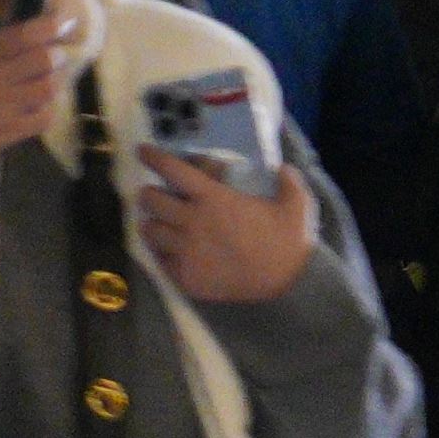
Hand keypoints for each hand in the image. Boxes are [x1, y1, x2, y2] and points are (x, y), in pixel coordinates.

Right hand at [0, 11, 65, 176]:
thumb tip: (15, 43)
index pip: (25, 34)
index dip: (51, 26)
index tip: (63, 22)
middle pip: (46, 59)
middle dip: (57, 56)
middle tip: (55, 58)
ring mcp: (7, 106)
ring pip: (50, 88)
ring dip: (53, 83)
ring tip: (46, 83)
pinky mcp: (11, 132)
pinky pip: (44, 118)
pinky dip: (47, 110)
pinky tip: (38, 108)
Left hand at [135, 149, 317, 306]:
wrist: (289, 286)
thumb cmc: (289, 242)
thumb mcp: (296, 204)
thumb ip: (288, 181)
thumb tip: (283, 168)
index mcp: (213, 198)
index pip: (172, 169)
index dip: (153, 157)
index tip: (142, 151)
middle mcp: (192, 221)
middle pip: (150, 199)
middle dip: (150, 194)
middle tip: (156, 196)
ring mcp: (186, 250)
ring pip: (149, 230)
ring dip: (152, 223)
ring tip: (160, 224)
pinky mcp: (185, 276)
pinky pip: (159, 259)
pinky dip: (161, 252)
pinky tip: (170, 251)